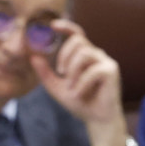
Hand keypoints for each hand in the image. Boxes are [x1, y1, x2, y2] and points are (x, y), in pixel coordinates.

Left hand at [31, 20, 129, 145]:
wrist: (96, 120)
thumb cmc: (80, 102)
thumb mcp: (57, 88)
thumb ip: (45, 73)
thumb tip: (33, 57)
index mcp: (83, 55)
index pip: (77, 34)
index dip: (67, 26)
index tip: (53, 25)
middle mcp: (95, 54)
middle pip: (78, 41)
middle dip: (64, 55)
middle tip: (60, 73)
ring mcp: (105, 61)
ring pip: (84, 53)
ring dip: (73, 72)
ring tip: (70, 88)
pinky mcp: (111, 71)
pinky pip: (92, 70)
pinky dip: (82, 83)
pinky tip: (79, 93)